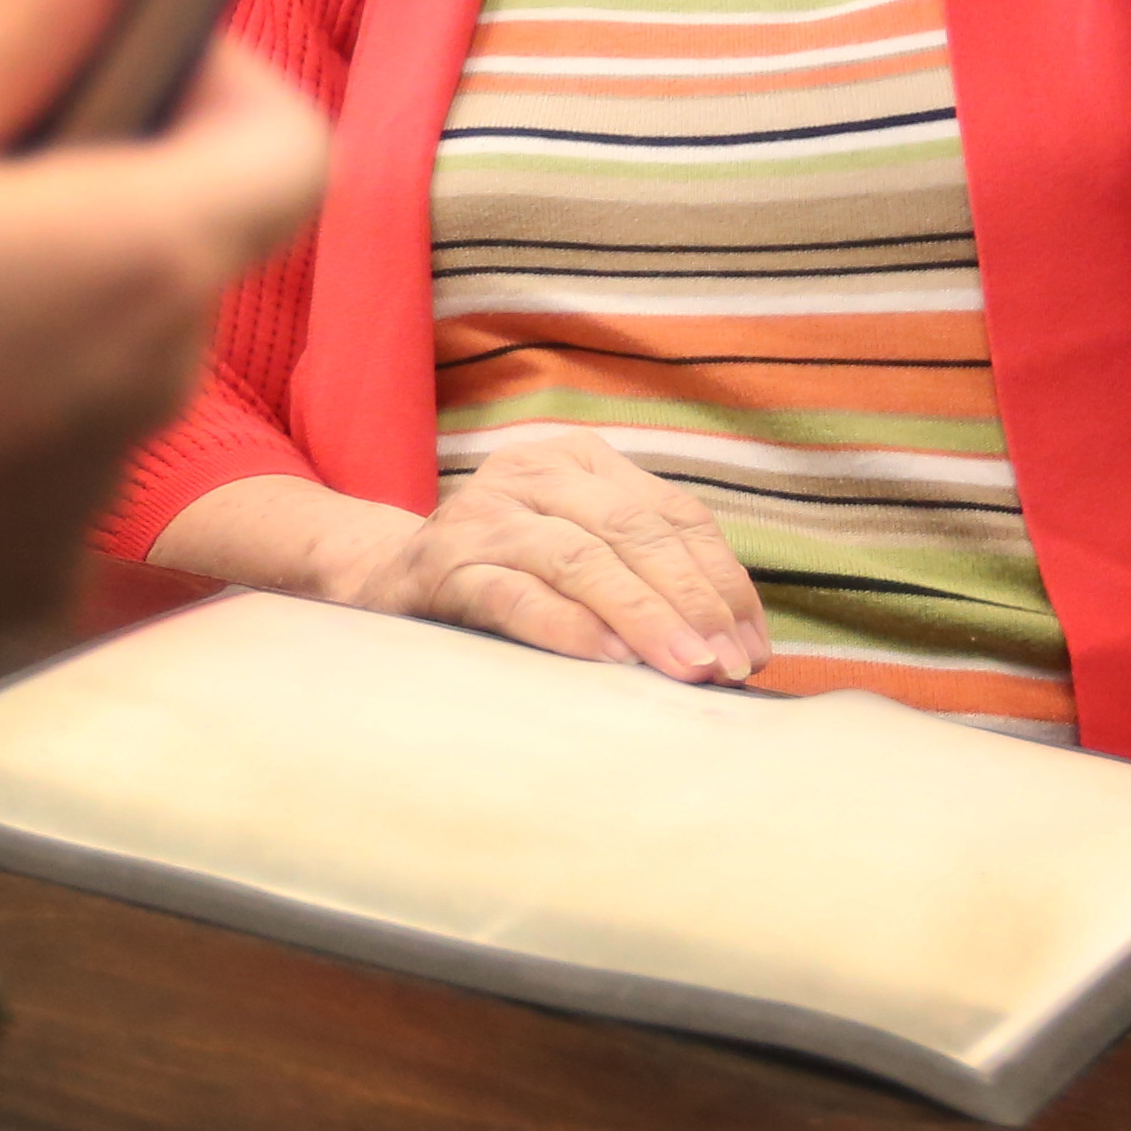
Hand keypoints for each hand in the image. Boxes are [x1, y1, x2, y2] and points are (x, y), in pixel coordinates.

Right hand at [0, 0, 328, 708]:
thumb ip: (15, 9)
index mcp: (147, 260)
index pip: (289, 148)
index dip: (222, 79)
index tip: (109, 50)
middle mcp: (157, 391)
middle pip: (187, 246)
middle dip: (96, 177)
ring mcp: (92, 503)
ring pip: (105, 352)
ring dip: (30, 294)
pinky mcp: (19, 585)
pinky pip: (35, 461)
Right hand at [344, 427, 768, 684]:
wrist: (376, 578)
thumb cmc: (503, 577)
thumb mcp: (576, 553)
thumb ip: (644, 575)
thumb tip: (740, 643)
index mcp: (579, 462)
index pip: (673, 514)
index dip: (723, 580)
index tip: (754, 646)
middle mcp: (532, 475)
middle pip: (635, 531)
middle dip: (694, 600)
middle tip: (730, 665)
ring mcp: (484, 517)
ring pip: (583, 559)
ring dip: (644, 616)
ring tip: (688, 667)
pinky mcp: (443, 567)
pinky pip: (516, 595)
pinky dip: (569, 627)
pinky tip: (610, 660)